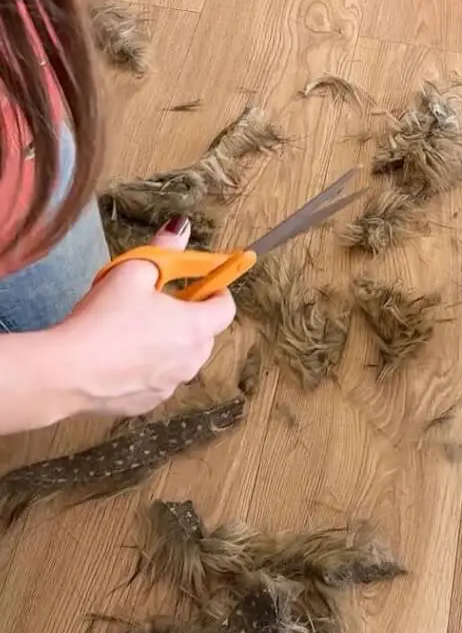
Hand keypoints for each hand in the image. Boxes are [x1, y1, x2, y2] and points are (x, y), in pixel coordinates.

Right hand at [58, 218, 235, 417]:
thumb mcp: (133, 271)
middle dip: (189, 316)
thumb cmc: (103, 319)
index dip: (215, 290)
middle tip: (158, 302)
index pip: (226, 308)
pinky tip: (119, 356)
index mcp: (195, 328)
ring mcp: (168, 387)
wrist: (65, 373)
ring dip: (168, 343)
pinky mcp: (145, 405)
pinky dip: (148, 367)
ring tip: (133, 328)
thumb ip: (164, 249)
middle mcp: (189, 362)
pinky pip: (157, 380)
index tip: (198, 282)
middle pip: (204, 334)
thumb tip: (181, 227)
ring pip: (180, 358)